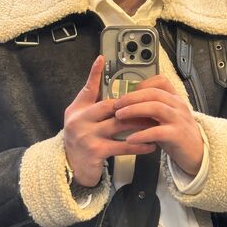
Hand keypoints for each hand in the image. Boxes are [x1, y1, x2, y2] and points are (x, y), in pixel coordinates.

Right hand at [63, 56, 156, 186]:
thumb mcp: (80, 117)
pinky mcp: (96, 152)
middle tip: (150, 104)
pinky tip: (150, 144)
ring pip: (119, 125)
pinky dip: (138, 145)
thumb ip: (91, 98)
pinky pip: (122, 146)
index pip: (88, 89)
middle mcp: (79, 121)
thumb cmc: (81, 139)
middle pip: (110, 106)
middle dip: (132, 105)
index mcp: (77, 110)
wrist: (72, 167)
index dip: (95, 74)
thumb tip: (99, 74)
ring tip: (155, 123)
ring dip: (140, 124)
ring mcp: (87, 136)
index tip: (101, 59)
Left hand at [113, 74, 203, 176]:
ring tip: (119, 116)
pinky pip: (158, 132)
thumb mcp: (164, 118)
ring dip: (134, 110)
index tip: (126, 92)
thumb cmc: (176, 134)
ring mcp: (179, 119)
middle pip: (153, 93)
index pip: (160, 82)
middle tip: (116, 104)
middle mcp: (178, 106)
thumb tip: (125, 104)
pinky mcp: (177, 135)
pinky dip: (142, 134)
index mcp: (174, 99)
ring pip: (156, 107)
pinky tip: (130, 138)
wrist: (197, 153)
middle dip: (131, 97)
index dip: (141, 84)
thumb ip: (149, 110)